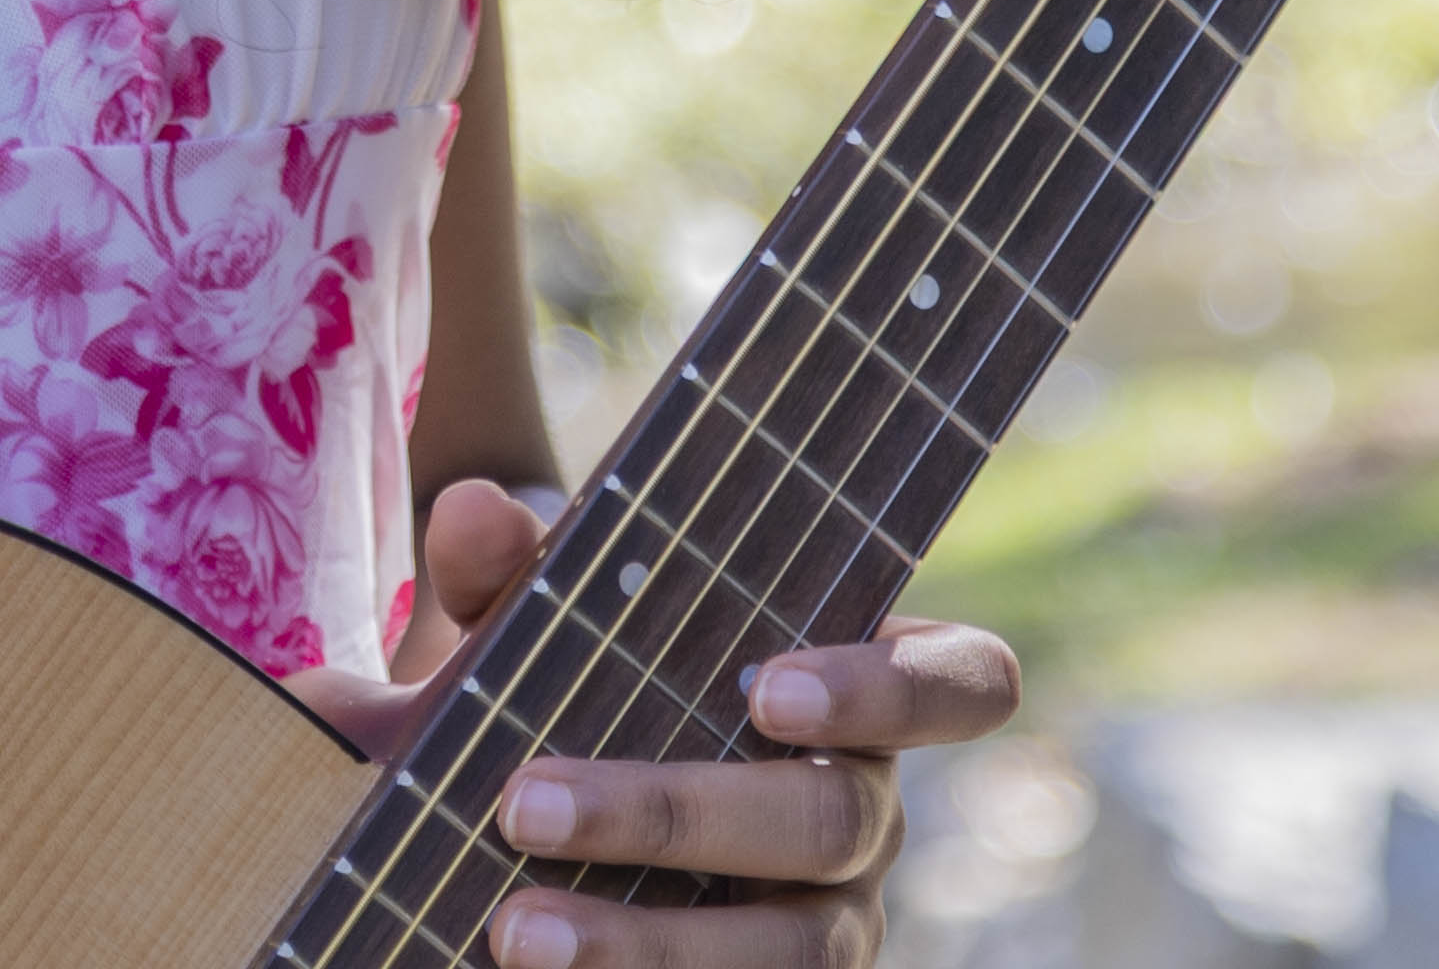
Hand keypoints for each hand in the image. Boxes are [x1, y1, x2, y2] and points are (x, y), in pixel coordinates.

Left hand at [296, 479, 1023, 967]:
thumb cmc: (573, 683)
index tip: (769, 690)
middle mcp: (864, 812)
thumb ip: (509, 565)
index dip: (890, 688)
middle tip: (527, 805)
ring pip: (785, 949)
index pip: (963, 680)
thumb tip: (475, 513)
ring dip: (645, 944)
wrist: (524, 810)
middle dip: (673, 815)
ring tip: (516, 929)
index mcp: (854, 692)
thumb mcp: (540, 622)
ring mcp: (829, 925)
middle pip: (827, 823)